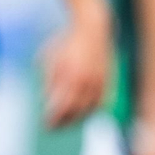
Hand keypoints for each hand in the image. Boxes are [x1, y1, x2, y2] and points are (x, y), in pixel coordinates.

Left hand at [41, 9, 110, 127]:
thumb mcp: (50, 58)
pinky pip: (103, 100)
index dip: (54, 119)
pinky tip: (84, 110)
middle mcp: (87, 81)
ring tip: (69, 120)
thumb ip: (48, 80)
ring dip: (79, 117)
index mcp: (70, 77)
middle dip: (65, 122)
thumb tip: (45, 98)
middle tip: (55, 127)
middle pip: (76, 111)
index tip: (46, 125)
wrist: (92, 27)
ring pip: (91, 108)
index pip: (61, 108)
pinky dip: (93, 108)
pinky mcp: (109, 78)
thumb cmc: (66, 42)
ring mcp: (100, 80)